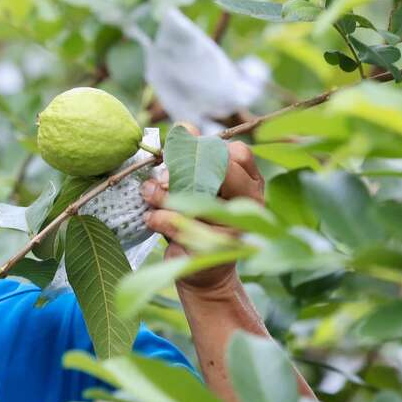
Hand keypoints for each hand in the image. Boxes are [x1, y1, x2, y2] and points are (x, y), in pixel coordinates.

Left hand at [141, 123, 264, 295]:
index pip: (239, 153)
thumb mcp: (197, 187)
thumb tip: (185, 127)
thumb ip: (192, 159)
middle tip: (160, 177)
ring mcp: (236, 229)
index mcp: (251, 184)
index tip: (178, 153)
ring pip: (199, 197)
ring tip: (150, 194)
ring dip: (164, 193)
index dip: (205, 147)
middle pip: (223, 170)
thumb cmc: (198, 221)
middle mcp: (251, 205)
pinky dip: (159, 218)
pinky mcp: (213, 250)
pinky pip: (180, 224)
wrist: (204, 274)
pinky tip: (151, 218)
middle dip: (183, 169)